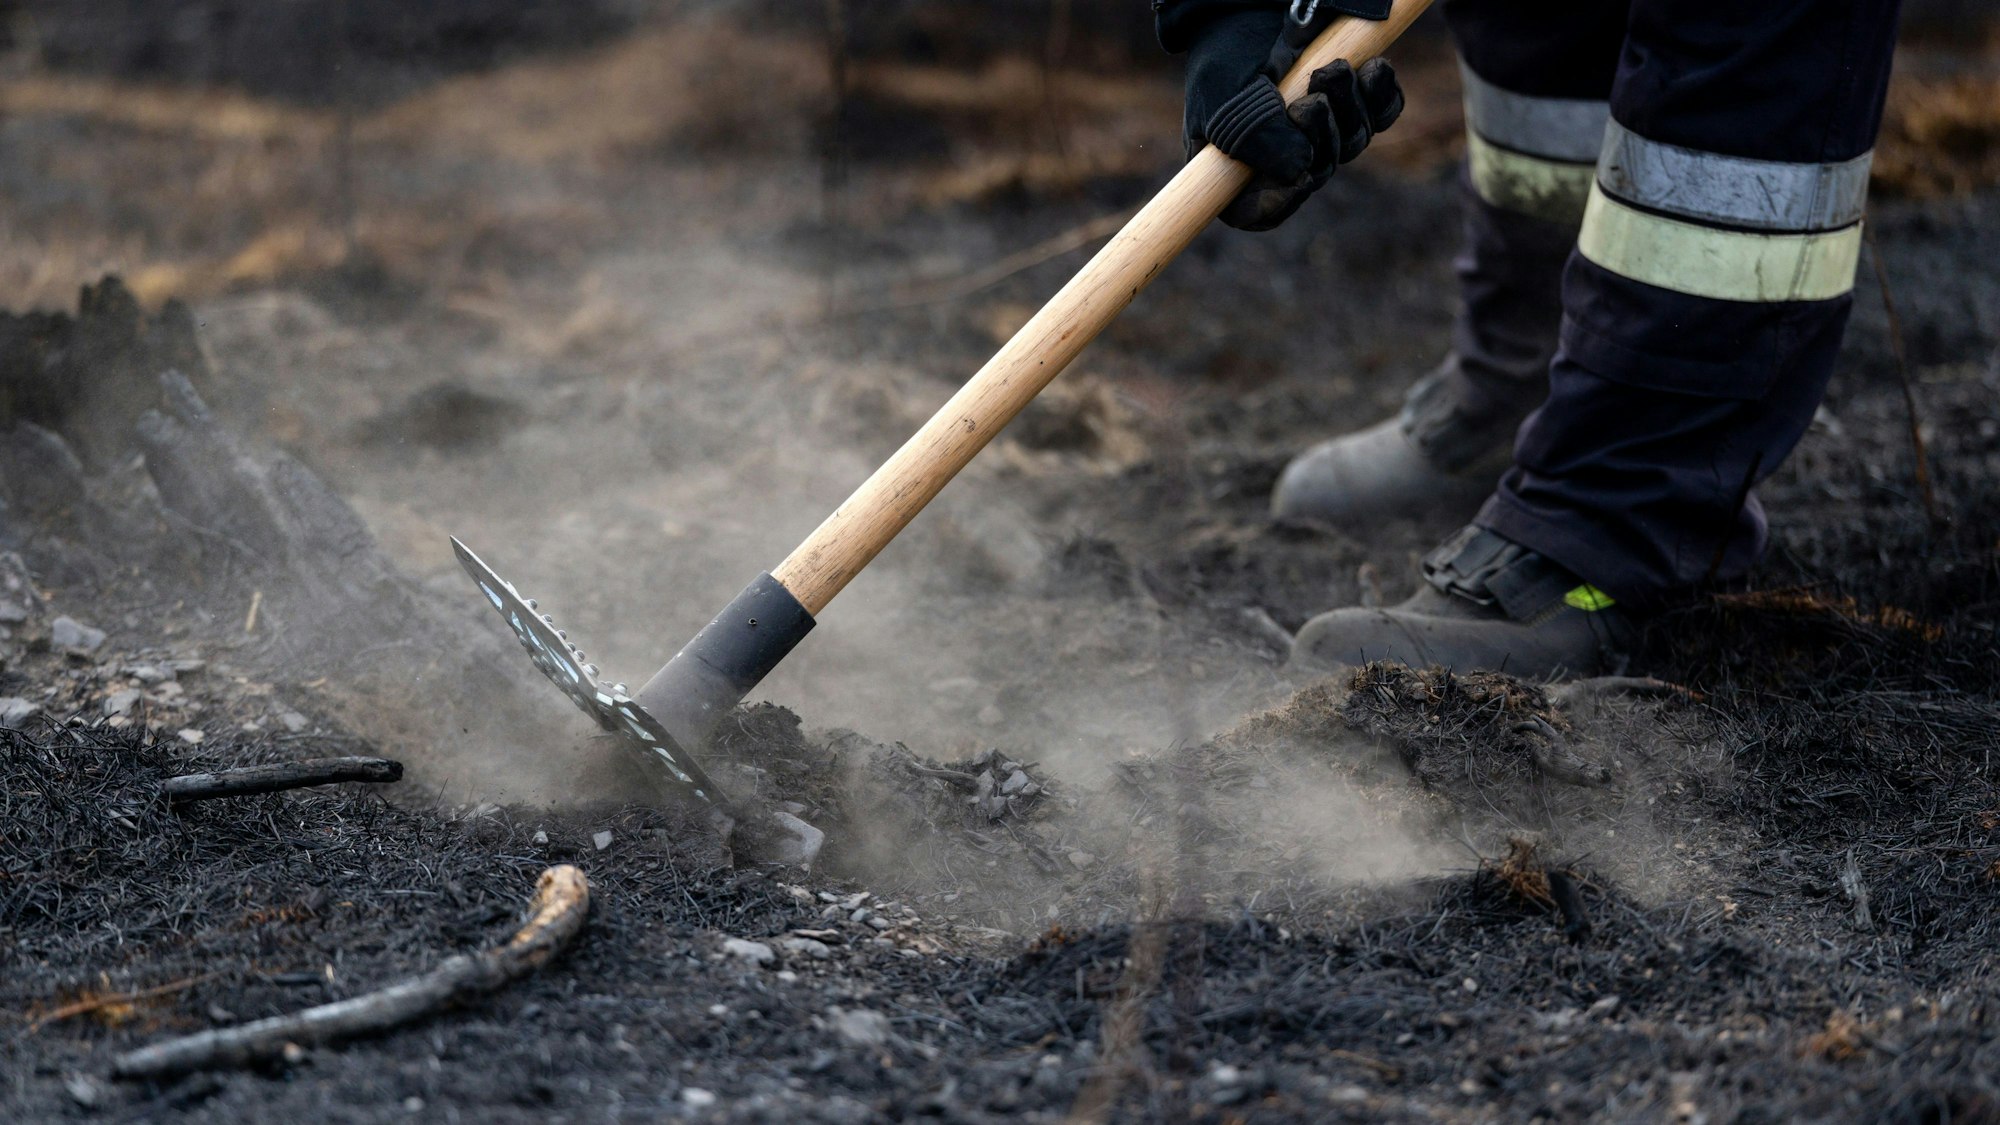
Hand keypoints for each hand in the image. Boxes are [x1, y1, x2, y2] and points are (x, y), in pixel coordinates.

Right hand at [1180, 10, 1402, 230]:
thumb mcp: (1226, 95)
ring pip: (1352, 142)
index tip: (1298, 180)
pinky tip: (1373, 67)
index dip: (1277, 204)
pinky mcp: (1354, 97)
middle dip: (1320, 138)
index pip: (1254, 209)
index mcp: (1234, 161)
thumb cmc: (1229, 49)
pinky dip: (1381, 93)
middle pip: (1315, 174)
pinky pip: (1383, 113)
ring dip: (1348, 107)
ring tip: (1331, 69)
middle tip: (1310, 100)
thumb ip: (1254, 137)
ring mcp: (1321, 126)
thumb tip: (1301, 172)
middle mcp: (1280, 151)